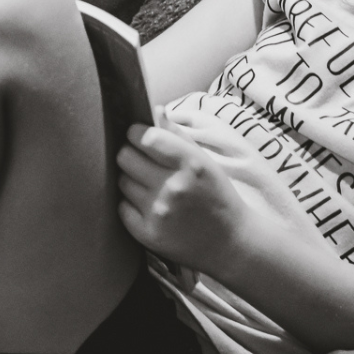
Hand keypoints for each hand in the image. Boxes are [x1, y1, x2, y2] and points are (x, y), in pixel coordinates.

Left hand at [116, 121, 250, 274]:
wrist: (230, 243)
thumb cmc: (217, 196)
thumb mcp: (205, 161)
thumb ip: (178, 135)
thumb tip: (155, 110)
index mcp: (190, 163)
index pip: (145, 137)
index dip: (136, 133)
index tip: (139, 136)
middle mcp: (173, 186)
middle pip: (125, 156)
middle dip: (130, 154)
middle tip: (142, 161)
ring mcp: (159, 211)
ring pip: (122, 181)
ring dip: (131, 179)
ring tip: (149, 185)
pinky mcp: (149, 234)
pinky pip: (122, 207)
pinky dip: (131, 204)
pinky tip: (148, 205)